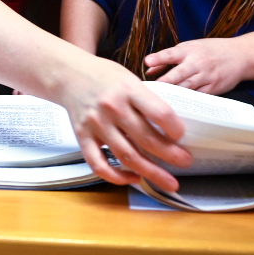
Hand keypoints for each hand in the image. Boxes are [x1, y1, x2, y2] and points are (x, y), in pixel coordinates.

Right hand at [54, 56, 191, 190]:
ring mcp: (95, 124)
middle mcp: (112, 107)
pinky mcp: (82, 136)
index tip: (182, 136)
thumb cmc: (104, 76)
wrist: (68, 73)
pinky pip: (99, 164)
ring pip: (127, 156)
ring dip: (151, 172)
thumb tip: (171, 128)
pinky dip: (117, 177)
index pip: (160, 113)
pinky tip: (133, 177)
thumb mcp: (129, 78)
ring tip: (169, 181)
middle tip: (185, 162)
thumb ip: (146, 100)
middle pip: (147, 139)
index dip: (175, 129)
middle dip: (171, 155)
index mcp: (128, 89)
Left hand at [143, 32, 253, 94]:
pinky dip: (187, 102)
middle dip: (165, 81)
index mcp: (189, 51)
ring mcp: (206, 77)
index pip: (172, 54)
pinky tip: (176, 107)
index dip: (159, 58)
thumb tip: (148, 69)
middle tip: (151, 89)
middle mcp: (197, 63)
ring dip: (174, 94)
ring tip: (158, 101)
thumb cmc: (210, 51)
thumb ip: (169, 59)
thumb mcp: (189, 48)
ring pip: (188, 87)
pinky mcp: (213, 89)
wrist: (240, 56)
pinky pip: (198, 97)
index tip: (148, 62)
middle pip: (179, 74)